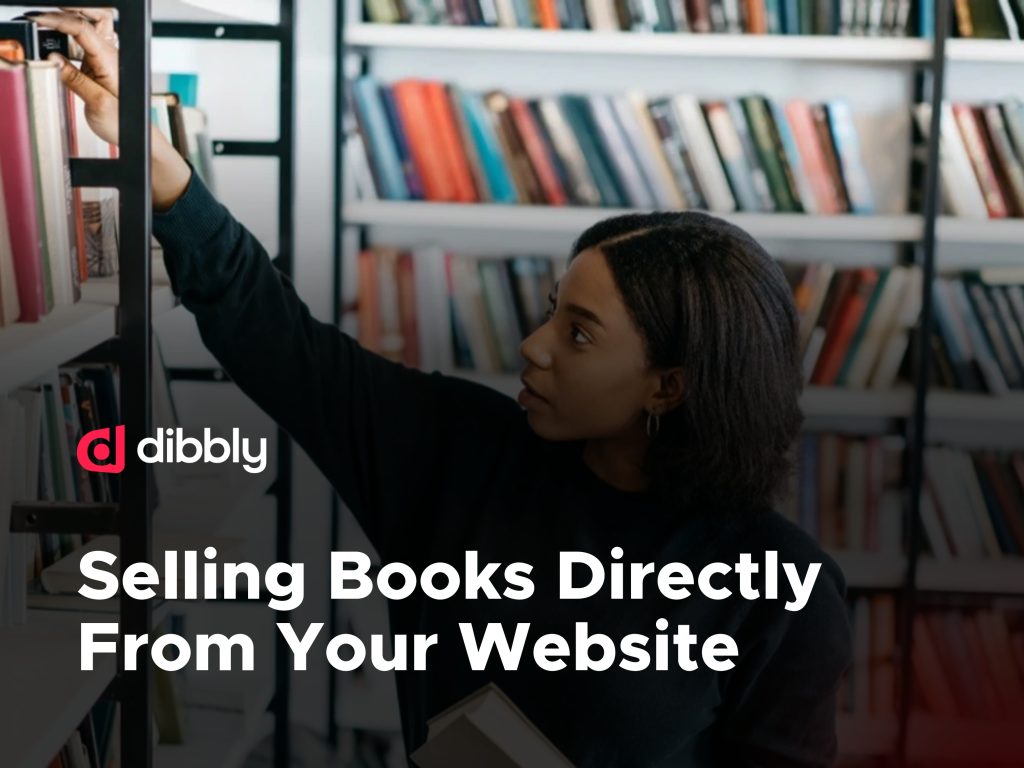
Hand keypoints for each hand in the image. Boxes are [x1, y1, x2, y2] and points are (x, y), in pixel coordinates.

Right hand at [33, 9, 118, 142]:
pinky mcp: (97, 65)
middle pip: (92, 18)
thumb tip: (52, 60)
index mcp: (110, 60)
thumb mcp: (98, 103)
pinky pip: (81, 43)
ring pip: (87, 28)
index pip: (83, 28)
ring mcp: (103, 58)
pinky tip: (55, 46)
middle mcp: (109, 55)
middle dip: (69, 12)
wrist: (135, 134)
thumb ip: (74, 80)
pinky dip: (67, 38)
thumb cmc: (124, 122)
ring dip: (68, 23)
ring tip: (47, 28)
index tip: (39, 20)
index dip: (59, 20)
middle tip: (46, 17)